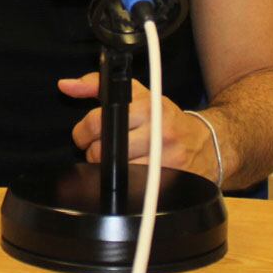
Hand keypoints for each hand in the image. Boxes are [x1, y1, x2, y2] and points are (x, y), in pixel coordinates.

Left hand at [57, 74, 219, 181]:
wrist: (206, 142)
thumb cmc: (164, 117)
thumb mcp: (136, 94)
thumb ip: (98, 85)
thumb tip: (66, 85)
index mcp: (147, 107)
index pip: (99, 122)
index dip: (83, 132)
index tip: (83, 135)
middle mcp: (158, 131)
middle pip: (103, 152)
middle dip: (94, 152)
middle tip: (99, 149)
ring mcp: (166, 158)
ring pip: (116, 173)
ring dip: (108, 170)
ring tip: (116, 161)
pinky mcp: (171, 181)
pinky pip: (133, 187)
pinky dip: (126, 183)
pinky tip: (129, 174)